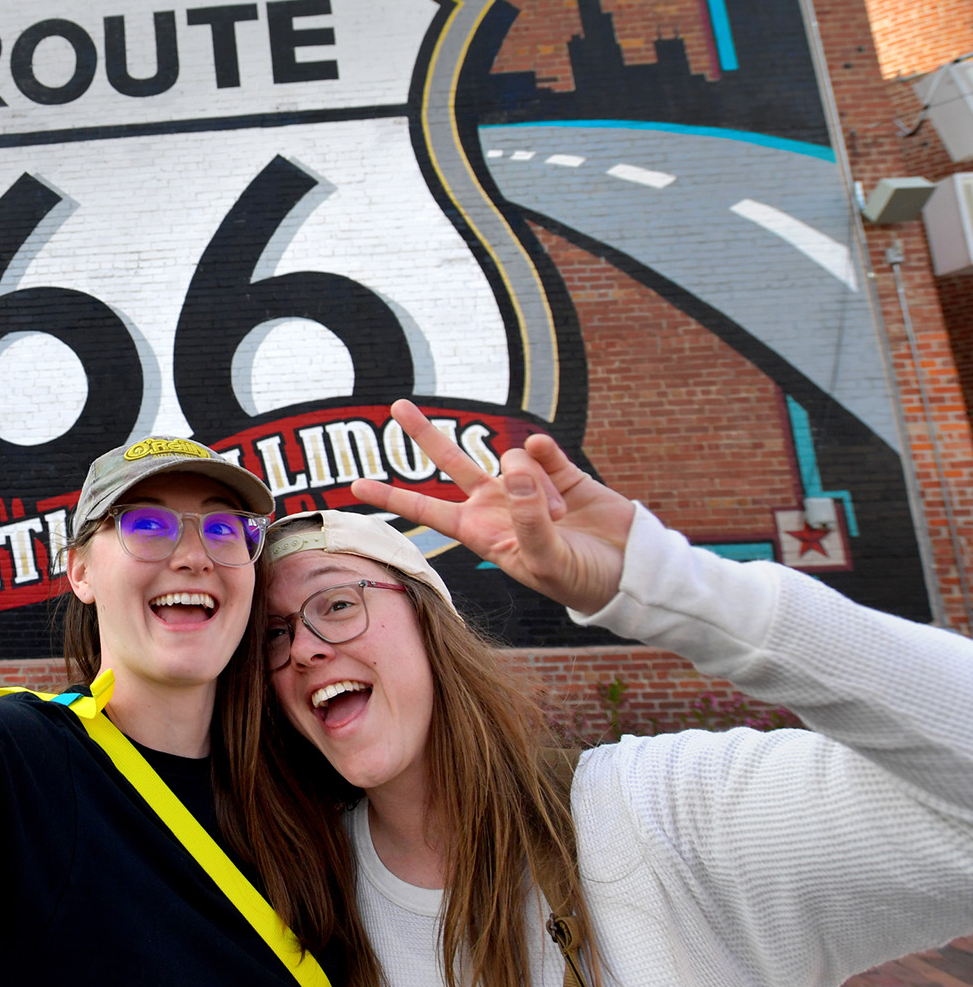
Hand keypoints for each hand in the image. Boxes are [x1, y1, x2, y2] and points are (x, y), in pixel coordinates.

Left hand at [350, 400, 635, 614]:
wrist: (630, 572)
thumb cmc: (580, 581)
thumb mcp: (546, 560)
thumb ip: (527, 517)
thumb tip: (513, 464)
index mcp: (481, 532)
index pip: (426, 512)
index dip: (391, 498)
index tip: (354, 486)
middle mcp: (496, 504)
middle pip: (450, 462)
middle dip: (425, 434)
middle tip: (397, 406)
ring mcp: (527, 485)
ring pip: (508, 456)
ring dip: (535, 484)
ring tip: (560, 516)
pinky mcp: (560, 470)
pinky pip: (543, 449)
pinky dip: (550, 458)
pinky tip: (558, 472)